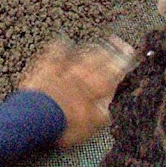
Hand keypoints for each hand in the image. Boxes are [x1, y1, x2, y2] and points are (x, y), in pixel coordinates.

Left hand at [18, 36, 137, 147]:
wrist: (36, 117)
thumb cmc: (62, 125)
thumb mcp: (88, 127)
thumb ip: (100, 116)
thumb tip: (108, 111)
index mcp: (92, 93)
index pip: (111, 77)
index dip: (121, 66)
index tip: (130, 55)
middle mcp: (79, 79)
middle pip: (98, 63)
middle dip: (110, 52)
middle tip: (118, 42)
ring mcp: (62, 73)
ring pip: (79, 57)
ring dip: (90, 49)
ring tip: (98, 42)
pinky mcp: (44, 71)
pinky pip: (53, 56)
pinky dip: (59, 47)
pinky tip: (62, 39)